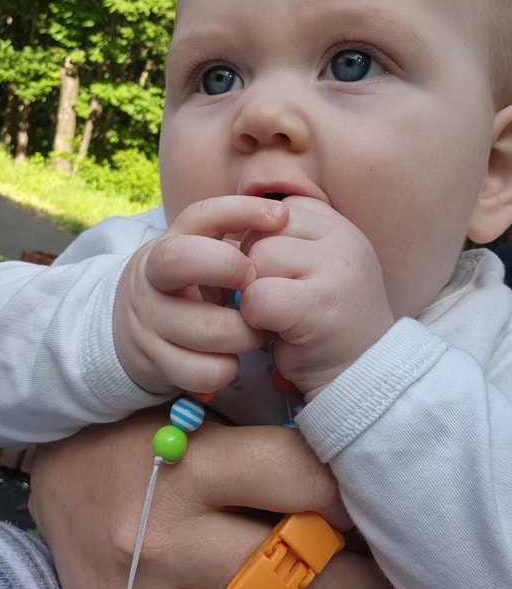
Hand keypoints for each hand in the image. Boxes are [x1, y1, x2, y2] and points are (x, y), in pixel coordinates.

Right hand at [29, 410, 401, 588]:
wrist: (55, 460)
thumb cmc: (139, 433)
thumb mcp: (198, 416)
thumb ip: (262, 445)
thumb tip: (349, 478)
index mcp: (188, 466)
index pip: (298, 483)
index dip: (355, 499)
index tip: (383, 510)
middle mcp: (162, 539)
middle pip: (287, 576)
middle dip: (363, 584)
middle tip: (402, 585)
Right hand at [113, 196, 287, 395]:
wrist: (127, 337)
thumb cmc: (184, 290)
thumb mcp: (195, 257)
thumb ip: (230, 238)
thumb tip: (284, 215)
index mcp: (166, 246)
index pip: (200, 215)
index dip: (241, 211)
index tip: (280, 216)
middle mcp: (149, 280)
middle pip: (185, 259)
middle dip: (232, 268)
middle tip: (255, 286)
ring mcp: (148, 323)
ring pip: (213, 329)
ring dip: (248, 334)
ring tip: (252, 332)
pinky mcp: (154, 364)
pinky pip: (209, 371)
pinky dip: (228, 368)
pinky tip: (227, 359)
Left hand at [239, 196, 395, 398]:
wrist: (362, 378)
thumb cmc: (324, 327)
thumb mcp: (311, 269)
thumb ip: (283, 240)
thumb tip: (227, 225)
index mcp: (337, 226)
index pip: (273, 210)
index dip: (260, 245)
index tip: (273, 278)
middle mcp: (342, 239)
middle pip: (261, 231)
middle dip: (252, 269)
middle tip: (271, 303)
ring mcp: (337, 268)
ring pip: (257, 258)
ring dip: (253, 293)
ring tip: (276, 317)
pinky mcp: (320, 304)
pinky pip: (259, 296)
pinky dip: (255, 318)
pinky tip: (276, 332)